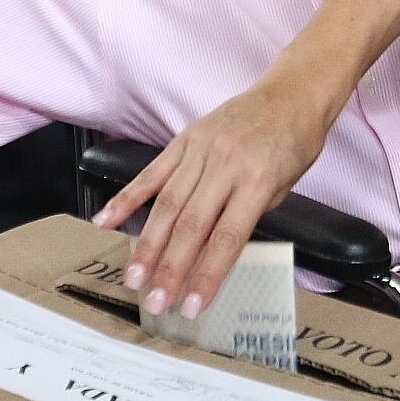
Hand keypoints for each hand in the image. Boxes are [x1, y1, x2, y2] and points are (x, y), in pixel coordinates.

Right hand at [93, 71, 340, 320]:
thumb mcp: (281, 188)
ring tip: (134, 277)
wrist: (290, 94)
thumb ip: (244, 216)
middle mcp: (226, 164)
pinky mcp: (185, 140)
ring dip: (147, 245)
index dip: (207, 275)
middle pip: (191, 225)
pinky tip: (107, 221)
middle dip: (170, 268)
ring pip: (167, 204)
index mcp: (257, 180)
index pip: (227, 238)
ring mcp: (201, 150)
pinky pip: (152, 172)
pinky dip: (127, 198)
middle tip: (155, 301)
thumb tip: (209, 252)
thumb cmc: (292, 145)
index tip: (192, 305)